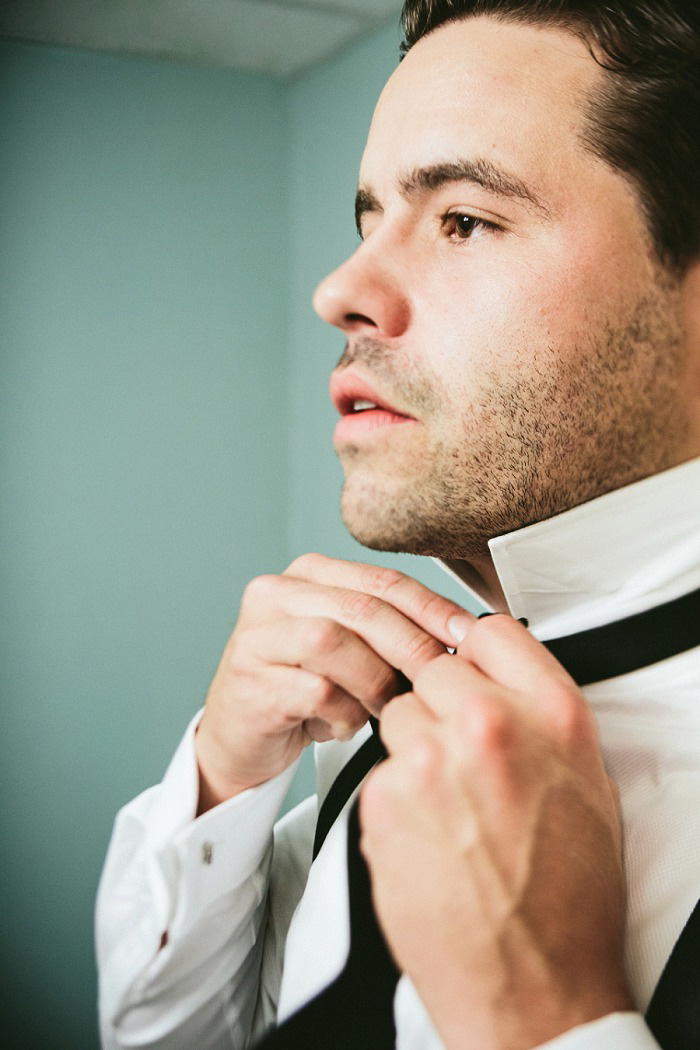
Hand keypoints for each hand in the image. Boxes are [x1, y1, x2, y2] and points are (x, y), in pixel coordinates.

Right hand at [195, 554, 472, 812]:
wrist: (241, 737)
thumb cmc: (304, 691)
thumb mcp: (352, 650)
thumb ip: (391, 631)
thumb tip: (464, 635)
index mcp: (309, 575)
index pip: (383, 580)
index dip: (432, 607)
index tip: (469, 635)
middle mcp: (276, 594)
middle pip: (363, 607)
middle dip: (413, 645)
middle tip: (441, 679)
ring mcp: (257, 635)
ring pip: (333, 642)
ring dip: (374, 681)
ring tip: (384, 708)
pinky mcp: (250, 681)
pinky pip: (315, 691)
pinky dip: (342, 714)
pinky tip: (342, 725)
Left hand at [359, 614, 633, 1049]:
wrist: (532, 984)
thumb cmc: (566, 895)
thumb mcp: (587, 783)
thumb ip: (539, 713)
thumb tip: (501, 673)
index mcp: (548, 715)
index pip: (489, 632)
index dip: (474, 652)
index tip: (465, 664)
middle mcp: (485, 728)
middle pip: (432, 672)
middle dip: (439, 705)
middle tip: (459, 756)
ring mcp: (427, 763)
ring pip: (397, 719)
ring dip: (413, 749)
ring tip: (447, 805)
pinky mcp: (383, 802)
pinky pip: (378, 774)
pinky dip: (394, 798)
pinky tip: (427, 836)